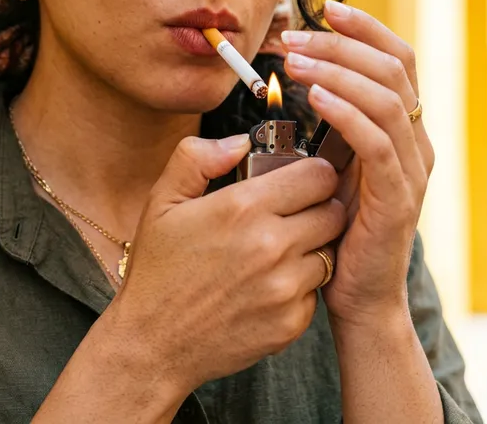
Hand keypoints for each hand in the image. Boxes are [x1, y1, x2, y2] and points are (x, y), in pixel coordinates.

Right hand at [106, 134, 345, 393]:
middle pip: (333, 211)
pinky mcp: (291, 323)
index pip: (317, 175)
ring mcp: (285, 288)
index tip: (299, 177)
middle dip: (319, 205)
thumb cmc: (158, 269)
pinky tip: (270, 281)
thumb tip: (239, 142)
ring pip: (330, 251)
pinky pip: (317, 290)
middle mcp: (272, 245)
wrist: (153, 343)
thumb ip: (197, 157)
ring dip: (313, 244)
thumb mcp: (162, 200)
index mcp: (244, 207)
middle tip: (294, 210)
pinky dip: (302, 283)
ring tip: (280, 246)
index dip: (313, 171)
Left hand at [282, 0, 434, 324]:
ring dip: (338, 72)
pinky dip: (347, 113)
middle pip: (392, 70)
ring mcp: (412, 169)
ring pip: (388, 99)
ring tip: (295, 62)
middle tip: (293, 39)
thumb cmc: (335, 223)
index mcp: (404, 127)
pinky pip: (378, 143)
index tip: (326, 9)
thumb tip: (304, 72)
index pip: (397, 60)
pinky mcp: (397, 198)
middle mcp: (417, 141)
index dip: (366, 29)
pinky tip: (315, 98)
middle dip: (341, 45)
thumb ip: (333, 121)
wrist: (354, 294)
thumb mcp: (335, 161)